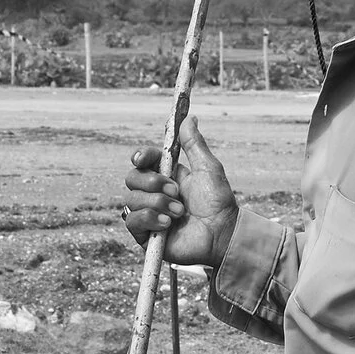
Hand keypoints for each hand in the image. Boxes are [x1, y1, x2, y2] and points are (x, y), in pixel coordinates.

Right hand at [122, 121, 236, 268]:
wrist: (222, 234)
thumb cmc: (219, 203)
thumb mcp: (208, 168)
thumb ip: (194, 144)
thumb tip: (188, 118)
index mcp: (165, 176)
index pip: (142, 161)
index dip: (140, 156)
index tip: (143, 158)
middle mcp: (153, 194)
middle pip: (132, 178)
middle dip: (153, 183)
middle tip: (176, 192)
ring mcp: (148, 215)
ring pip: (131, 199)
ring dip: (157, 203)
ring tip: (179, 211)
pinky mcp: (146, 235)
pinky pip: (132, 221)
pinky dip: (149, 219)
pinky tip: (167, 224)